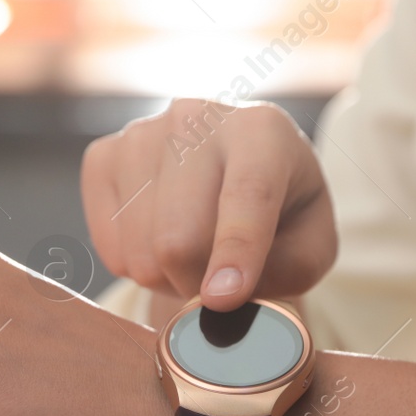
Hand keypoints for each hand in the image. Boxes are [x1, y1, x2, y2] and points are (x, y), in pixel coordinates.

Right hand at [81, 98, 336, 321]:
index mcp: (263, 130)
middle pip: (179, 239)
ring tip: (195, 257)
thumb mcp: (313, 246)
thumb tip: (221, 295)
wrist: (234, 175)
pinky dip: (137, 267)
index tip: (223, 298)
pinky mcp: (102, 157)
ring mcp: (141, 133)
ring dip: (169, 279)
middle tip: (219, 287)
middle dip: (198, 285)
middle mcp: (196, 117)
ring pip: (141, 252)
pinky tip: (161, 240)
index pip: (246, 194)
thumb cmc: (283, 215)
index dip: (235, 251)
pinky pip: (110, 248)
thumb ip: (287, 271)